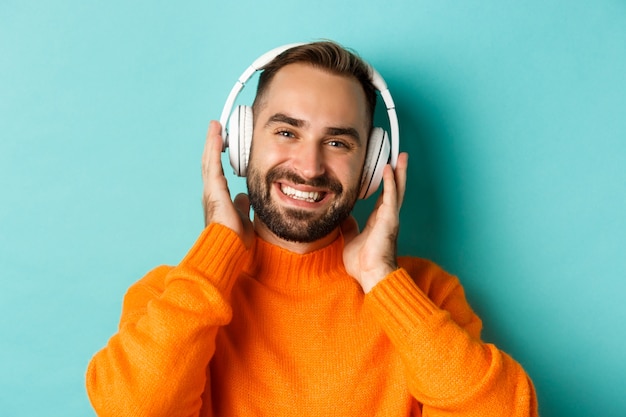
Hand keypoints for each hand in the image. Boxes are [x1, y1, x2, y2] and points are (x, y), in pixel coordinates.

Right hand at [202, 120, 254, 248]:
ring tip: (215, 126)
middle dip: (213, 145)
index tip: (222, 143)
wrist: (228, 250)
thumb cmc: (234, 240)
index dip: (217, 156)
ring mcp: (210, 191)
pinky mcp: (213, 190)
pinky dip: (213, 148)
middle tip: (217, 128)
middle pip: (210, 163)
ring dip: (212, 142)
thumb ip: (241, 206)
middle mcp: (211, 193)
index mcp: (218, 198)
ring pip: (209, 161)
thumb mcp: (242, 217)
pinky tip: (217, 135)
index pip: (217, 172)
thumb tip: (243, 197)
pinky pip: (212, 164)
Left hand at [341, 152, 408, 292]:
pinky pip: (390, 196)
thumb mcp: (351, 239)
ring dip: (399, 172)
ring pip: (397, 189)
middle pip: (394, 189)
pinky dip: (390, 181)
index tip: (385, 170)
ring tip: (401, 156)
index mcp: (379, 221)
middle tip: (399, 156)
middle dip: (397, 172)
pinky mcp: (389, 219)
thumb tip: (342, 218)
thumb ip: (349, 227)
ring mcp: (390, 217)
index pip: (383, 197)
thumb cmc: (363, 263)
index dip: (385, 184)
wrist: (371, 276)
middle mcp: (387, 217)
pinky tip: (388, 169)